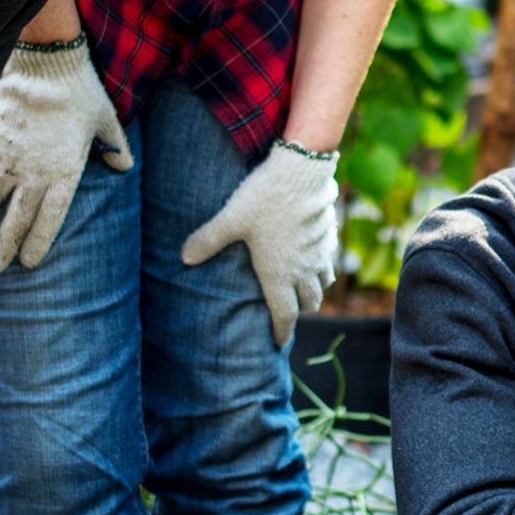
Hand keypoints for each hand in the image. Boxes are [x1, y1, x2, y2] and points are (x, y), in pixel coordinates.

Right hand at [0, 39, 132, 271]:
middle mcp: (35, 171)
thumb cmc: (82, 93)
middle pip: (17, 215)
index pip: (51, 216)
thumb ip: (116, 146)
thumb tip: (125, 166)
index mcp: (66, 172)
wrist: (50, 64)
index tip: (27, 262)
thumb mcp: (107, 121)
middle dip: (3, 243)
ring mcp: (10, 156)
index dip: (38, 240)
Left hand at [180, 142, 338, 345]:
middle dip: (300, 310)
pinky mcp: (330, 235)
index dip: (282, 333)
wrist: (301, 172)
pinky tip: (312, 254)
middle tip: (288, 310)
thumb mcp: (230, 219)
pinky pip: (329, 259)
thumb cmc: (264, 198)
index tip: (279, 343)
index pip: (285, 316)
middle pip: (310, 302)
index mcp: (279, 275)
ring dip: (314, 288)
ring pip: (324, 282)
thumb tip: (183, 258)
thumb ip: (207, 240)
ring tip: (302, 285)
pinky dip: (322, 264)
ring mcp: (320, 253)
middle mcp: (304, 270)